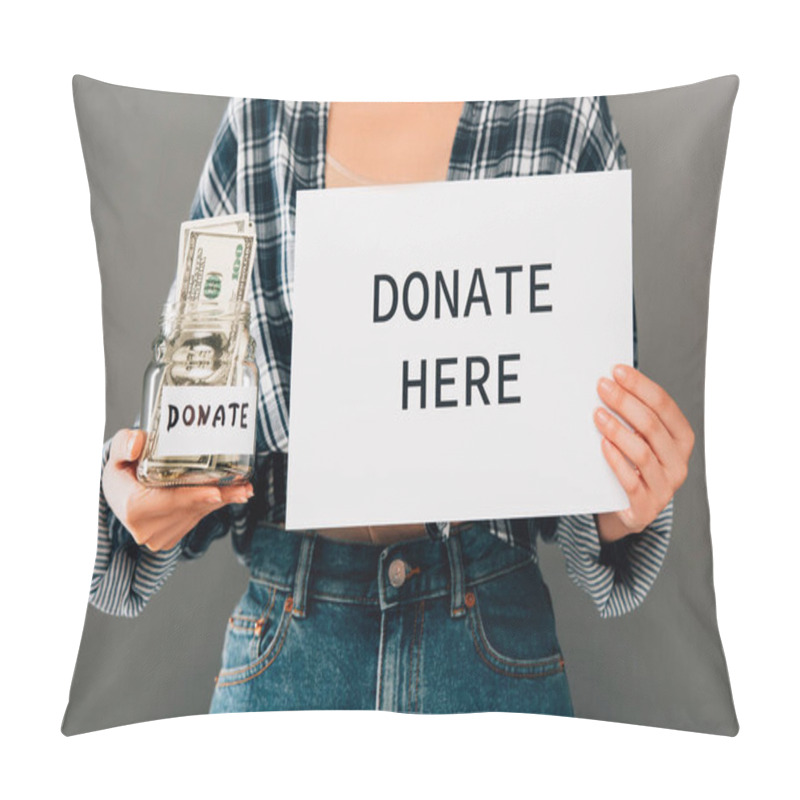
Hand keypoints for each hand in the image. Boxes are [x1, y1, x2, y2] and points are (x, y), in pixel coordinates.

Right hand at [101, 429, 253, 551]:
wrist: (119, 494)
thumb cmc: (122, 471)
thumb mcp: (117, 453)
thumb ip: (124, 444)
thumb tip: (137, 442)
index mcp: (133, 508)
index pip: (169, 501)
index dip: (194, 496)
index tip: (216, 492)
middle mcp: (146, 528)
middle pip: (190, 508)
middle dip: (219, 497)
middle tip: (244, 488)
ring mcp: (158, 537)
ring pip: (197, 514)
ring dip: (221, 502)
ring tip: (243, 489)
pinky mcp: (169, 539)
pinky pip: (196, 519)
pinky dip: (212, 506)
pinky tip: (229, 495)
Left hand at [593, 365, 694, 542]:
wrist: (628, 509)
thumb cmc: (634, 465)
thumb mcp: (641, 439)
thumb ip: (634, 416)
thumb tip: (611, 383)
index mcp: (681, 439)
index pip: (664, 406)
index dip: (641, 386)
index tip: (617, 371)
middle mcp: (678, 462)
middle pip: (652, 426)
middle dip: (625, 402)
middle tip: (601, 387)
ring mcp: (665, 486)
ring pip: (642, 453)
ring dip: (618, 430)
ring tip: (597, 415)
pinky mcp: (646, 506)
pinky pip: (631, 481)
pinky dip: (616, 461)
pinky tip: (602, 446)